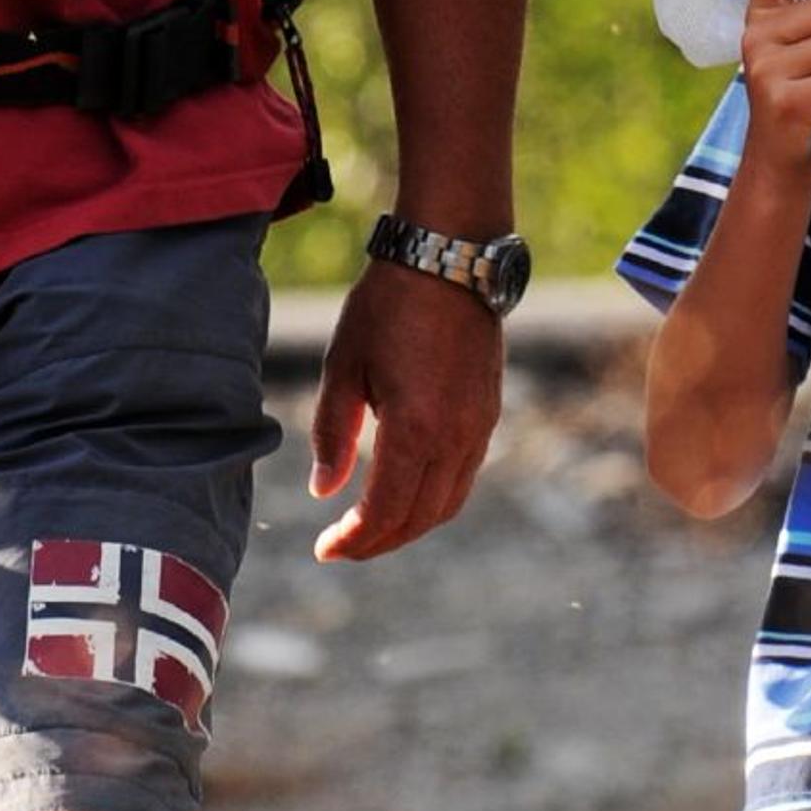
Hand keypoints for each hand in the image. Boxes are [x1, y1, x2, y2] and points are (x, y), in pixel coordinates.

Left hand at [308, 256, 504, 562]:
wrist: (449, 260)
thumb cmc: (387, 306)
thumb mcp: (344, 366)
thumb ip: (332, 434)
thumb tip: (322, 491)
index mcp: (415, 429)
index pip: (385, 511)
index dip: (354, 540)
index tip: (325, 550)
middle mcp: (455, 437)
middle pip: (419, 518)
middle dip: (378, 542)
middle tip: (342, 547)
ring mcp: (479, 428)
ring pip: (447, 504)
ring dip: (408, 525)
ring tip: (369, 528)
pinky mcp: (488, 415)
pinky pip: (463, 477)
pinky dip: (432, 500)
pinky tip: (404, 492)